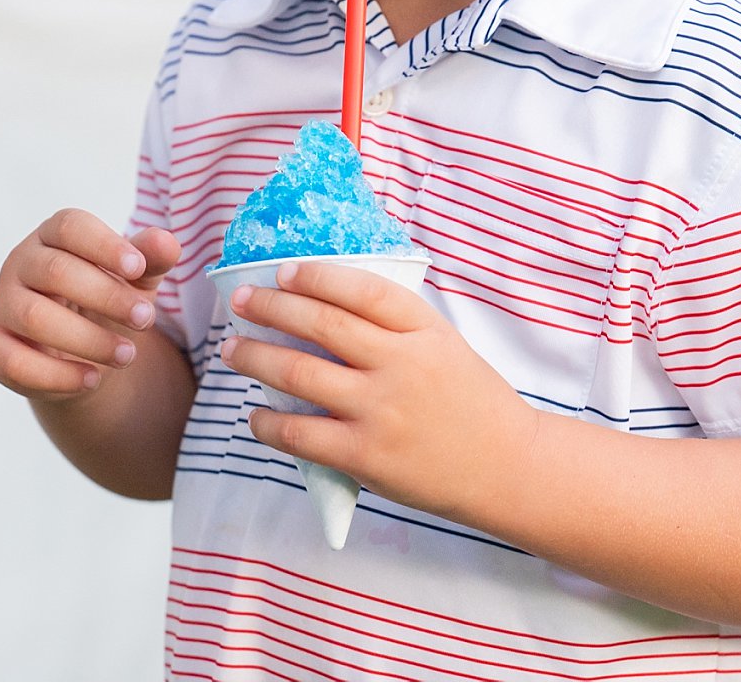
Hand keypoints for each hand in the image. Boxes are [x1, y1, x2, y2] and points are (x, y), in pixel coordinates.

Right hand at [0, 208, 180, 400]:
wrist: (77, 351)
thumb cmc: (107, 300)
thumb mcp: (134, 279)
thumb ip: (150, 259)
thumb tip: (167, 243)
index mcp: (52, 236)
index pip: (69, 226)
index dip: (104, 244)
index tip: (139, 268)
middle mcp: (19, 264)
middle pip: (55, 271)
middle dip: (106, 296)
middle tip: (145, 319)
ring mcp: (1, 306)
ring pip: (34, 317)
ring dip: (87, 339)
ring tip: (128, 355)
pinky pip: (15, 363)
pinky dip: (58, 375)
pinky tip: (93, 379)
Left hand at [220, 261, 539, 522]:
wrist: (508, 468)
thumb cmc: (473, 402)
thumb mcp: (446, 346)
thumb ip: (398, 326)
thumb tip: (328, 301)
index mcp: (425, 330)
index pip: (361, 289)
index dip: (316, 275)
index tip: (283, 271)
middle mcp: (401, 364)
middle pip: (321, 324)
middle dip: (271, 307)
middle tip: (241, 300)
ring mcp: (381, 410)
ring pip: (300, 375)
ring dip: (257, 357)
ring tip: (232, 349)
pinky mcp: (366, 457)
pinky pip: (300, 434)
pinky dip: (268, 422)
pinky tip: (256, 415)